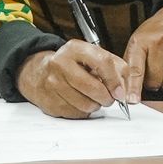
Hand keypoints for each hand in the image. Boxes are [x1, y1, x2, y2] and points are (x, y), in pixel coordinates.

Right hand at [16, 40, 139, 118]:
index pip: (103, 62)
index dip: (115, 80)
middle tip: (109, 98)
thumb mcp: (92, 56)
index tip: (120, 92)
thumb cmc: (72, 64)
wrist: (38, 72)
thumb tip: (124, 89)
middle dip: (107, 97)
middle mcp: (61, 64)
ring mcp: (53, 84)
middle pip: (94, 88)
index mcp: (75, 49)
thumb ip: (114, 67)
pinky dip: (82, 111)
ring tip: (92, 97)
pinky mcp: (50, 102)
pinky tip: (79, 101)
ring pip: (86, 105)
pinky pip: (76, 114)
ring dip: (95, 105)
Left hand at [123, 7, 162, 91]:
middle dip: (152, 84)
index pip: (136, 69)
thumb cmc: (153, 34)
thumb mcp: (136, 43)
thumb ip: (130, 65)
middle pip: (155, 80)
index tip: (132, 100)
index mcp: (141, 42)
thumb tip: (124, 88)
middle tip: (152, 76)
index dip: (134, 87)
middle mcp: (159, 44)